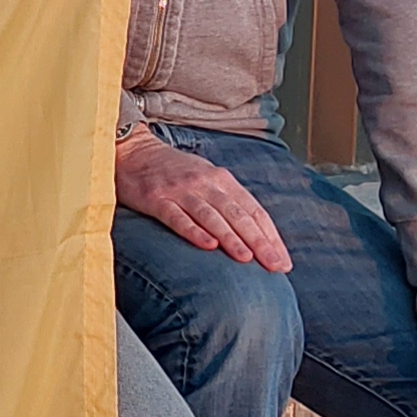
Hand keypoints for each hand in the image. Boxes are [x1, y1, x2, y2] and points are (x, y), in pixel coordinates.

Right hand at [116, 129, 291, 272]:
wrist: (132, 149)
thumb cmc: (173, 170)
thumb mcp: (205, 178)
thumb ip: (228, 202)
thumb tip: (256, 236)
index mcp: (221, 179)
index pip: (253, 210)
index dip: (270, 237)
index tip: (283, 262)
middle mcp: (204, 183)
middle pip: (237, 215)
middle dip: (259, 242)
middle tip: (275, 267)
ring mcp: (179, 190)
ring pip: (211, 216)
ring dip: (231, 237)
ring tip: (247, 258)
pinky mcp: (155, 198)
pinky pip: (177, 216)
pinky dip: (193, 231)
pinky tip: (207, 246)